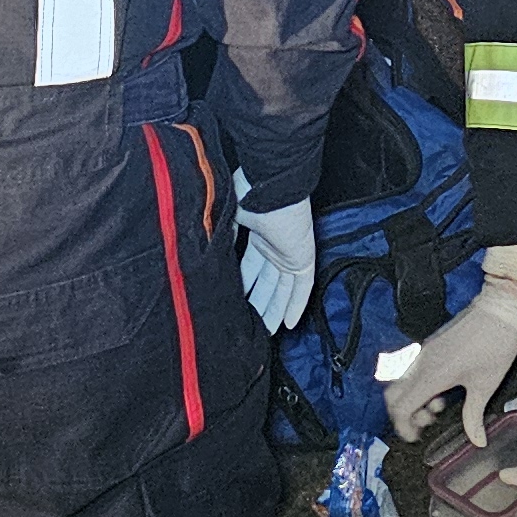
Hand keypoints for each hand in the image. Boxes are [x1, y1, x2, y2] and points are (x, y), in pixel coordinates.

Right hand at [234, 191, 314, 332]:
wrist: (271, 184)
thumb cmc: (250, 193)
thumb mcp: (229, 216)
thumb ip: (224, 238)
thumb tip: (213, 256)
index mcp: (258, 235)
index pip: (250, 267)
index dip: (243, 284)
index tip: (233, 301)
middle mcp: (274, 247)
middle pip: (266, 282)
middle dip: (258, 303)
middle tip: (248, 324)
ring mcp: (289, 253)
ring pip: (282, 289)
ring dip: (274, 310)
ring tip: (264, 332)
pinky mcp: (303, 257)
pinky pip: (302, 287)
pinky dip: (296, 305)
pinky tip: (290, 324)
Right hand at [373, 247, 516, 439]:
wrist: (501, 308)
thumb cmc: (496, 344)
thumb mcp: (486, 385)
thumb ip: (475, 417)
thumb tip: (477, 441)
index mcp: (432, 375)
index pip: (400, 407)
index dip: (404, 427)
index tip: (416, 436)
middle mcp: (422, 362)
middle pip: (392, 395)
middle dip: (404, 414)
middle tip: (426, 422)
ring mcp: (424, 351)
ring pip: (400, 382)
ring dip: (412, 399)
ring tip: (438, 405)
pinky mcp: (430, 345)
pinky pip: (411, 370)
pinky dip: (418, 385)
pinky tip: (442, 389)